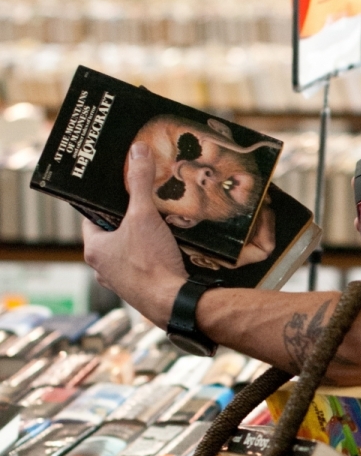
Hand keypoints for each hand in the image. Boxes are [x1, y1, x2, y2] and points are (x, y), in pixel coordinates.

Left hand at [82, 142, 186, 326]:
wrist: (173, 302)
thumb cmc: (151, 264)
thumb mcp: (144, 215)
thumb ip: (140, 182)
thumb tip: (138, 152)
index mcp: (94, 249)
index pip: (92, 217)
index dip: (106, 203)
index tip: (121, 192)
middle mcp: (102, 268)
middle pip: (111, 233)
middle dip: (128, 220)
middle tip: (144, 206)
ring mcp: (120, 281)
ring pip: (127, 251)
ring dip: (141, 240)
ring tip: (159, 226)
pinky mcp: (139, 290)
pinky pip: (142, 267)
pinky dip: (151, 257)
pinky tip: (167, 249)